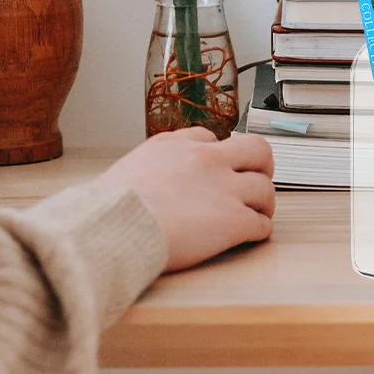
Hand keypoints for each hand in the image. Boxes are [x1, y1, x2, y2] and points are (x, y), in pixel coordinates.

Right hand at [100, 128, 275, 271]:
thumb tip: (153, 183)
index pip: (210, 138)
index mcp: (175, 145)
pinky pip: (262, 223)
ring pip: (265, 188)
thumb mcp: (127, 170)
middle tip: (256, 180)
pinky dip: (259, 230)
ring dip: (262, 203)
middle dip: (261, 166)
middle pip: (256, 149)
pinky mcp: (234, 220)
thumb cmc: (108, 209)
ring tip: (256, 214)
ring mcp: (224, 189)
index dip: (218, 155)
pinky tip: (249, 236)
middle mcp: (206, 160)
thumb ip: (152, 169)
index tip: (217, 168)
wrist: (111, 228)